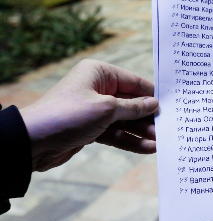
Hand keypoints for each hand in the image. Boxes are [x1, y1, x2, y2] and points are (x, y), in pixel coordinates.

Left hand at [19, 59, 158, 171]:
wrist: (33, 142)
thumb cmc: (68, 115)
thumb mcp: (106, 109)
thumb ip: (133, 108)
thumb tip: (154, 104)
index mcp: (99, 73)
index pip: (134, 82)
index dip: (152, 94)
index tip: (172, 105)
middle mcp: (97, 88)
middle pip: (131, 102)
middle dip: (148, 116)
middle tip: (169, 127)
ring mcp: (94, 110)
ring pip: (125, 120)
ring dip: (142, 131)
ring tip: (161, 141)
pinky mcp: (91, 128)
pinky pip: (116, 132)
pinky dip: (130, 140)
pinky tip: (147, 148)